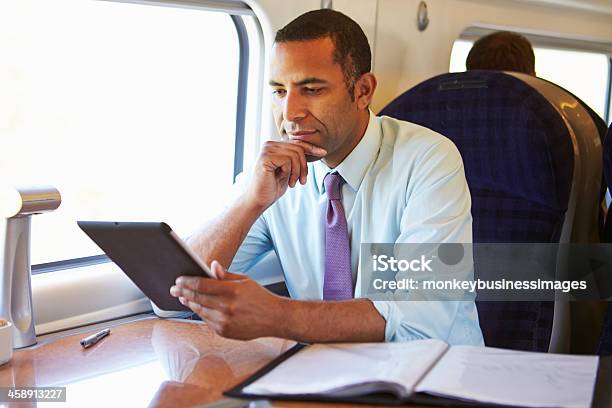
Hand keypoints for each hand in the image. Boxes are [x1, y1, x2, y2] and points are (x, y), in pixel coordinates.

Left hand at [169, 261, 285, 339]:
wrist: (274, 318)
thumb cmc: (260, 297)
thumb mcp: (245, 280)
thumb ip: (225, 275)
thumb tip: (211, 266)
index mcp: (232, 290)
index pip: (202, 284)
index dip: (187, 282)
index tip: (179, 280)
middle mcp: (227, 307)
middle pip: (197, 298)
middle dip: (182, 292)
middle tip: (174, 289)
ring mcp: (225, 321)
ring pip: (199, 310)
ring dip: (189, 303)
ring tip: (182, 297)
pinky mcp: (224, 332)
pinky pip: (206, 321)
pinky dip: (201, 313)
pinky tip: (197, 307)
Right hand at [245, 140, 325, 209]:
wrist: (259, 200)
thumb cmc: (273, 187)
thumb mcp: (289, 170)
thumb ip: (297, 159)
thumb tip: (315, 149)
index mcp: (274, 146)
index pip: (297, 143)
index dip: (311, 148)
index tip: (323, 152)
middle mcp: (269, 144)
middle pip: (298, 148)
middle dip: (304, 167)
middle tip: (302, 181)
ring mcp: (266, 150)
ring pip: (295, 154)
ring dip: (298, 171)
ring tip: (293, 182)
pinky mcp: (265, 157)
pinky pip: (287, 160)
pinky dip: (290, 172)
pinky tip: (284, 179)